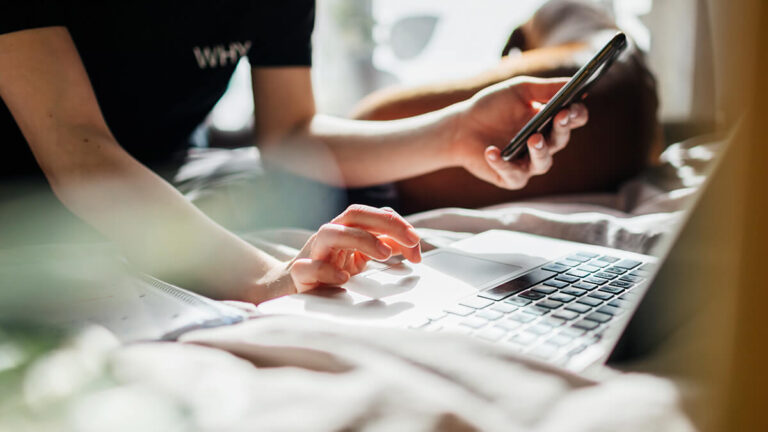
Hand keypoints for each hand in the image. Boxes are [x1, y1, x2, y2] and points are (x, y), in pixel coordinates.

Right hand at [288, 205, 421, 292]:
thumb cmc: (330, 268)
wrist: (292, 286)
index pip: (372, 214)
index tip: (416, 241)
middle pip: (354, 215)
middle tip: (411, 241)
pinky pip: (308, 267)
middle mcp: (329, 235)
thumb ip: (383, 247)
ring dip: (360, 239)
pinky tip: (344, 278)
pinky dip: (326, 270)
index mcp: (345, 229)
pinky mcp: (300, 273)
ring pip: (330, 233)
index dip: (396, 224)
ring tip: (384, 254)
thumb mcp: (360, 256)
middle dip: (386, 223)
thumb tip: (412, 246)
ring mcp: (313, 252)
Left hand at [451, 77, 587, 189]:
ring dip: (540, 151)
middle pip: (561, 140)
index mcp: (549, 122)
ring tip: (533, 138)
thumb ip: (545, 88)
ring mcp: (528, 163)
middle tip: (560, 116)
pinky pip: (512, 174)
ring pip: (543, 162)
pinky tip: (492, 151)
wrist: (461, 127)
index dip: (576, 113)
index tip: (572, 106)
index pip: (574, 119)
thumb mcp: (519, 91)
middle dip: (562, 128)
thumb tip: (574, 82)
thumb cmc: (491, 107)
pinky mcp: (510, 177)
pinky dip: (501, 163)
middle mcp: (543, 145)